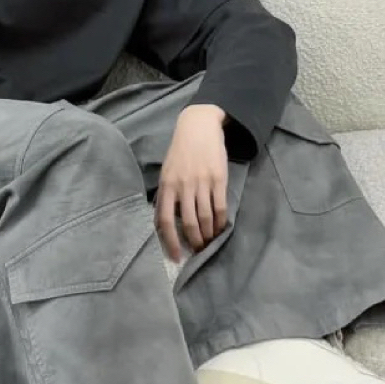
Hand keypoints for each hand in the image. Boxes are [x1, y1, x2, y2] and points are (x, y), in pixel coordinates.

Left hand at [154, 105, 228, 263]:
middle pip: (187, 223)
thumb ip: (166, 194)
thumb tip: (164, 222)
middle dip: (193, 241)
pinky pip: (219, 207)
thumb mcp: (167, 171)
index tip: (175, 257)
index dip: (169, 242)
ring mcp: (201, 182)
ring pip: (204, 218)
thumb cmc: (180, 151)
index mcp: (166, 185)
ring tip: (209, 242)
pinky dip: (220, 222)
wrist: (199, 126)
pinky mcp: (218, 179)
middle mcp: (183, 186)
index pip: (164, 220)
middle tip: (197, 250)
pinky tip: (220, 229)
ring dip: (207, 234)